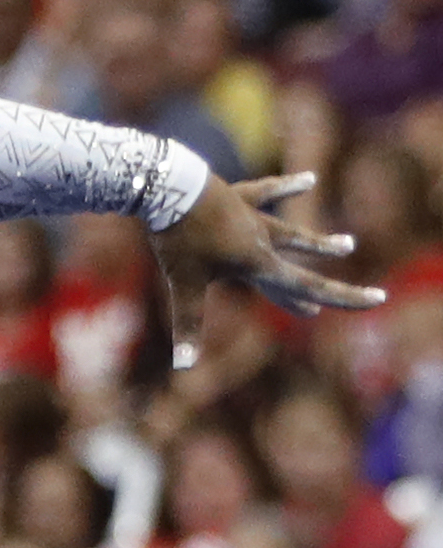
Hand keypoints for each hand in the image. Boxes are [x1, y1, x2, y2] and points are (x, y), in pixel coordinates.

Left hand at [149, 170, 382, 368]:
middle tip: (366, 293)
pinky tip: (310, 180)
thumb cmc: (178, 239)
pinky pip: (268, 192)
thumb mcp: (182, 285)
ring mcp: (252, 217)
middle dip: (330, 286)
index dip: (344, 297)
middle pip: (302, 268)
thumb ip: (187, 326)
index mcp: (257, 264)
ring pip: (292, 234)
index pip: (308, 286)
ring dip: (317, 244)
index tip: (378, 299)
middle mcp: (262, 241)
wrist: (168, 187)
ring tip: (348, 245)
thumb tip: (184, 367)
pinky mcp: (239, 197)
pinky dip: (287, 187)